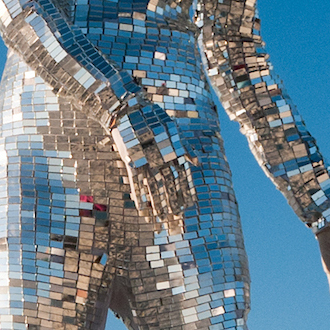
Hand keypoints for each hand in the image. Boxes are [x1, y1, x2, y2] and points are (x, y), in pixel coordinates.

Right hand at [108, 103, 196, 223]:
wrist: (131, 110)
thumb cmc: (154, 119)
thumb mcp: (174, 132)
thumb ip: (185, 150)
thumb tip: (198, 162)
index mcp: (173, 152)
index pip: (182, 177)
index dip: (186, 193)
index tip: (188, 206)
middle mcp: (162, 159)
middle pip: (169, 186)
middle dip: (172, 203)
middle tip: (176, 219)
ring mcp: (146, 161)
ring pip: (153, 188)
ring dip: (157, 205)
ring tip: (159, 218)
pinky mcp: (131, 161)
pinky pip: (135, 182)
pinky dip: (138, 196)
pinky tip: (140, 207)